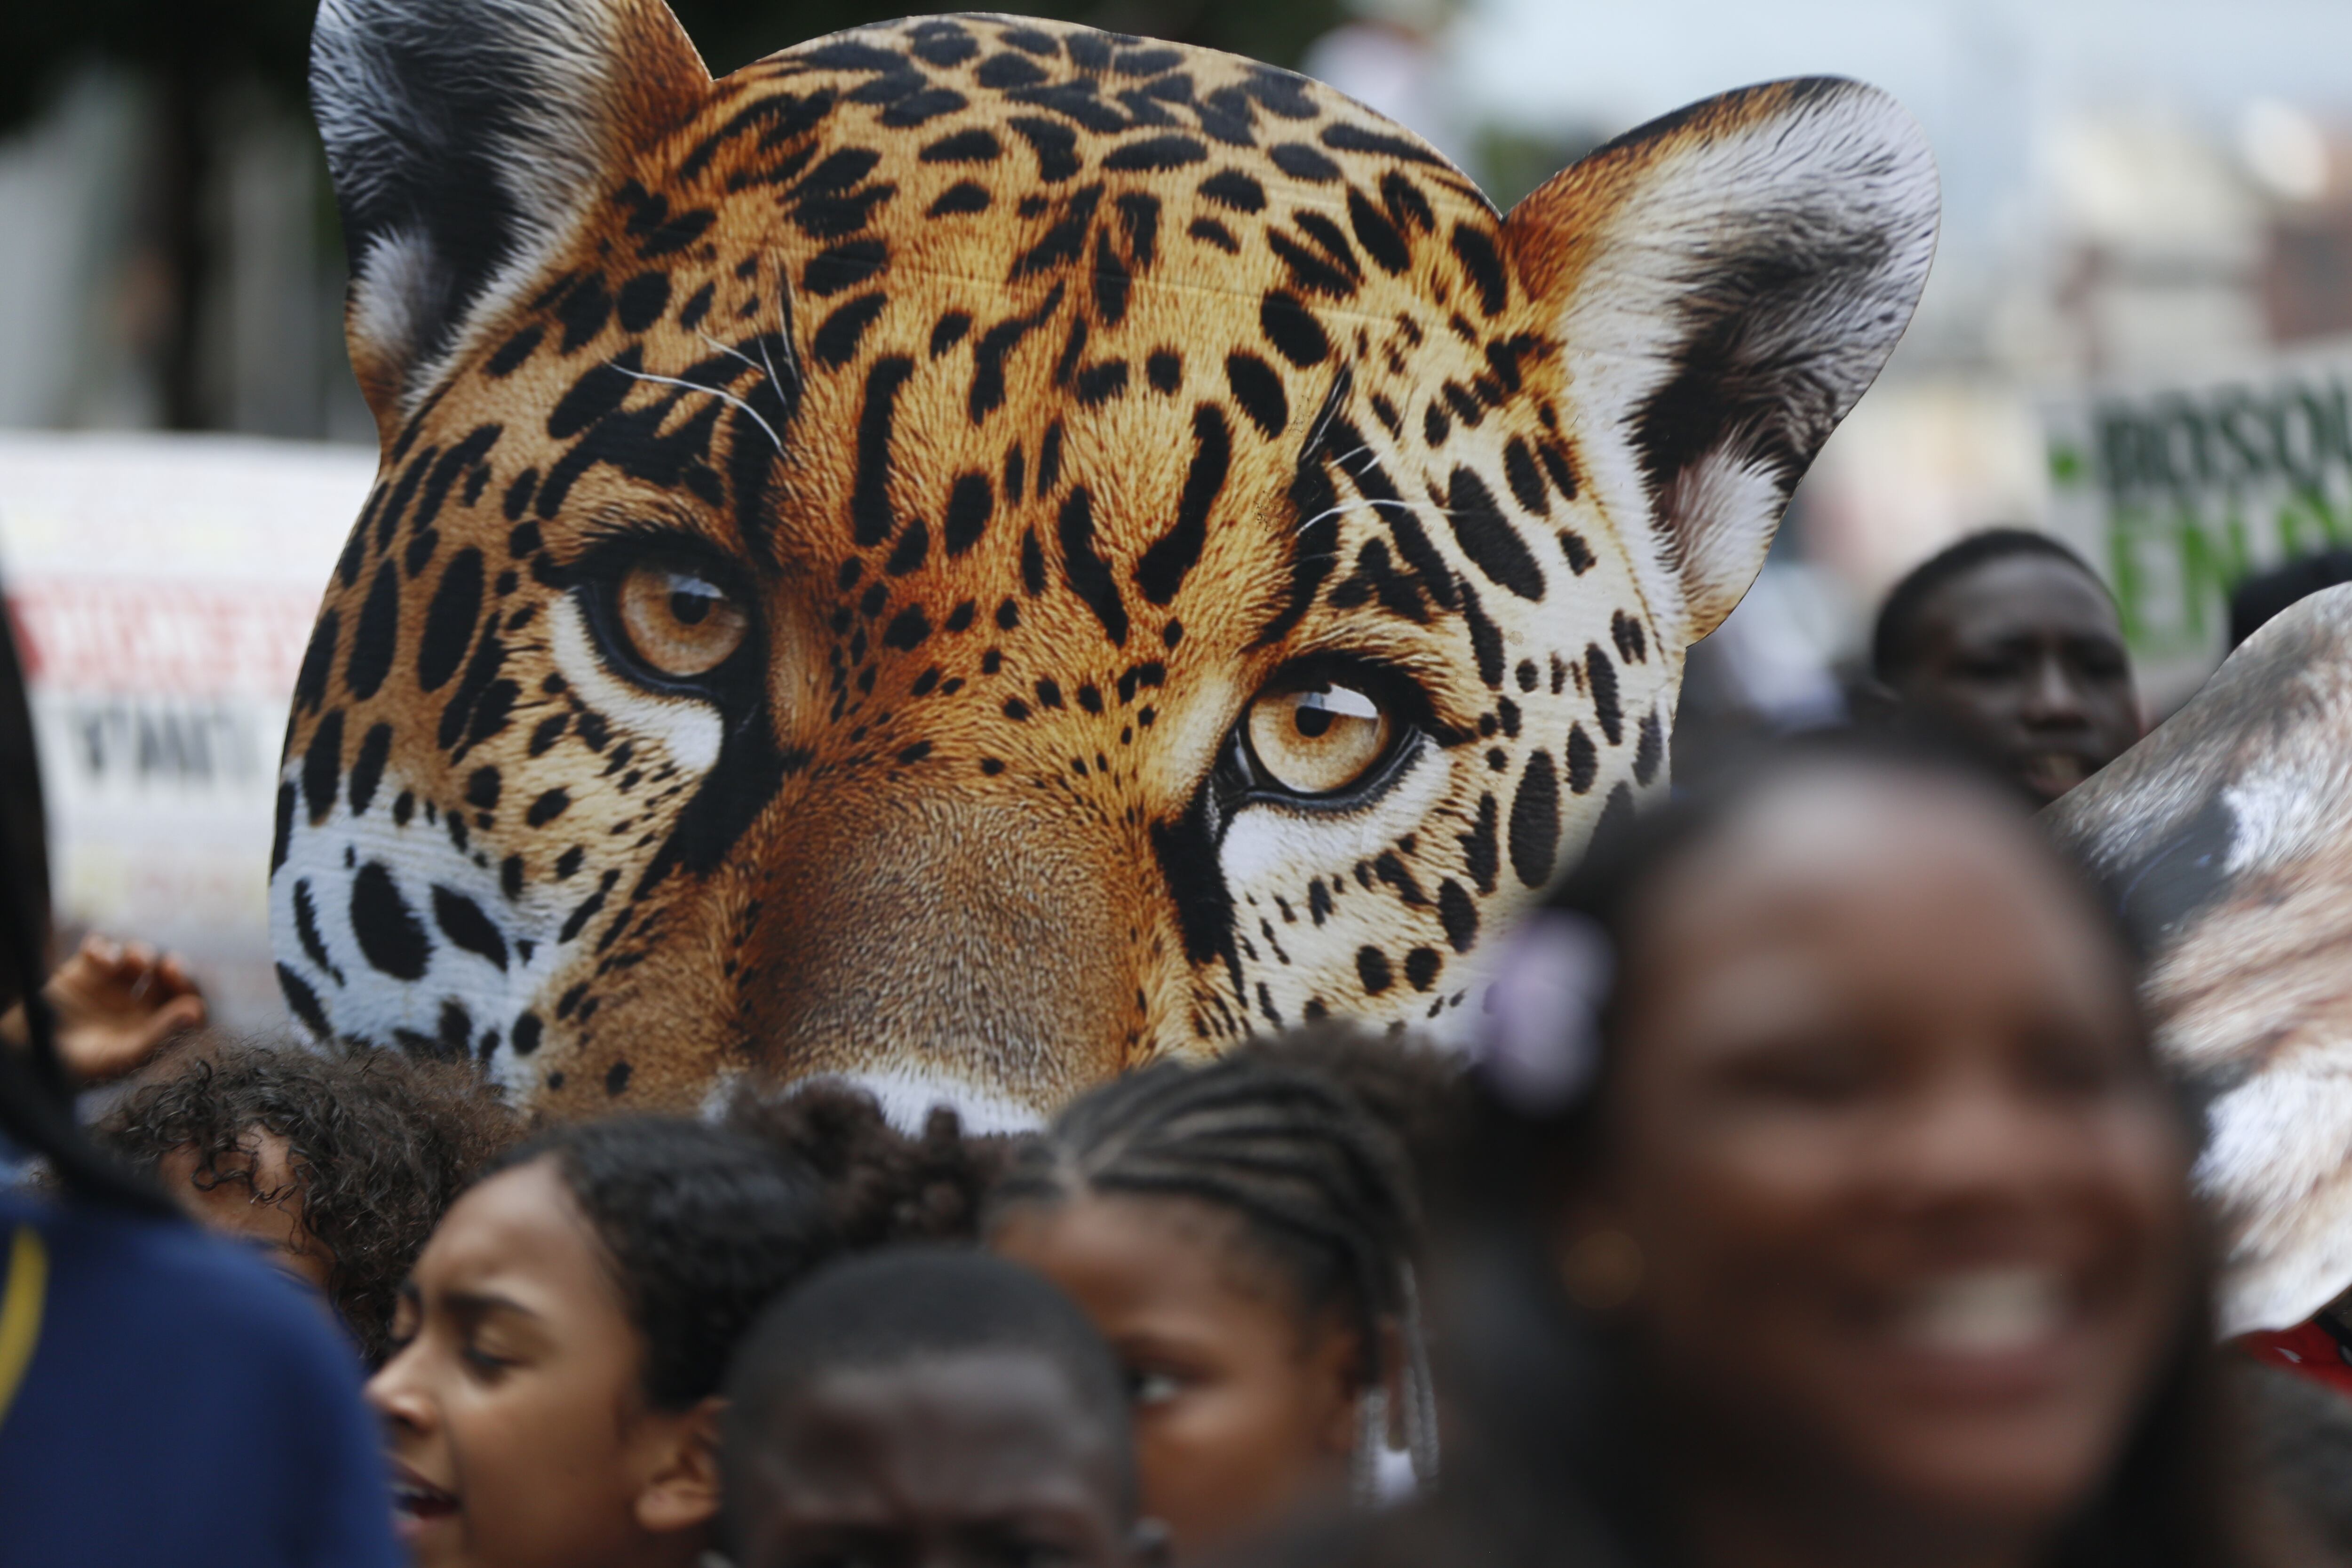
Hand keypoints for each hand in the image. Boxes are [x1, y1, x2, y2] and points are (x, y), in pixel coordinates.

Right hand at [41, 934, 207, 1084]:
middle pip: (168, 979)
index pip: (185, 1004)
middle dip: (172, 970)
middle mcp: (138, 1006)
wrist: (23, 1057)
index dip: (190, 992)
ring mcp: (112, 988)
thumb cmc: (75, 1067)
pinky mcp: (83, 973)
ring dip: (140, 954)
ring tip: (130, 960)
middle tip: (168, 965)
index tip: (187, 990)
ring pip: (138, 960)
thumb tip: (196, 1011)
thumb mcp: (119, 1056)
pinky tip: (95, 954)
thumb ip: (159, 1034)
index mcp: (154, 1028)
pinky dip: (101, 948)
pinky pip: (101, 951)